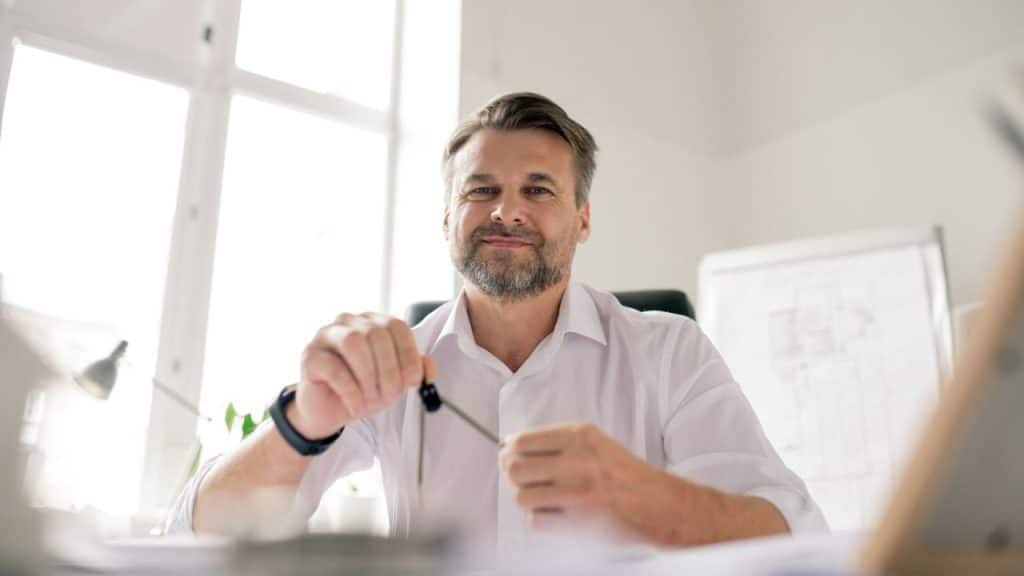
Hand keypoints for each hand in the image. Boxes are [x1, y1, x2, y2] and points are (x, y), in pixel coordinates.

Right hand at [290, 313, 432, 438]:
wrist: (329, 411)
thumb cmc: (363, 389)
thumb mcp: (395, 382)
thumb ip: (414, 370)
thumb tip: (428, 368)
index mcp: (374, 323)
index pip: (397, 326)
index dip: (408, 354)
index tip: (412, 381)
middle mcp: (350, 322)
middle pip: (377, 334)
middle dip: (389, 370)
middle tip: (390, 395)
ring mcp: (327, 335)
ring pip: (354, 343)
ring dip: (368, 375)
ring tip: (370, 398)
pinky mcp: (310, 355)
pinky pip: (334, 368)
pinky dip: (351, 391)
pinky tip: (356, 405)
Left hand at [500, 422, 790, 546]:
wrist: (661, 505)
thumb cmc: (626, 475)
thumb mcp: (595, 444)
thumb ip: (559, 443)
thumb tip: (511, 446)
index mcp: (580, 435)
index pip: (522, 440)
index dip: (511, 451)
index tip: (510, 456)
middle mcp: (578, 460)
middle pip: (515, 468)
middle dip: (514, 477)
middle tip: (524, 481)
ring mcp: (578, 491)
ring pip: (522, 496)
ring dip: (530, 500)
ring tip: (547, 499)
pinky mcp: (579, 521)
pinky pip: (537, 521)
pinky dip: (543, 521)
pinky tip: (559, 515)